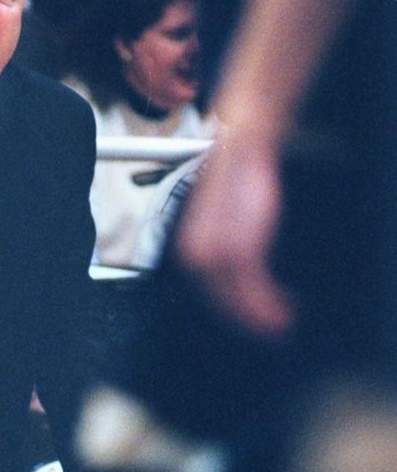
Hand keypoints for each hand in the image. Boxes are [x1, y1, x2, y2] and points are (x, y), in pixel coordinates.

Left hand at [175, 119, 293, 335]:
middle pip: (217, 299)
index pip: (205, 290)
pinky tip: (282, 308)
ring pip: (234, 296)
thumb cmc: (238, 175)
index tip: (248, 321)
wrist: (244, 142)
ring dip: (258, 314)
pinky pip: (250, 283)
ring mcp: (215, 246)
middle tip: (270, 329)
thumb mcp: (224, 214)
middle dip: (244, 319)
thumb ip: (227, 242)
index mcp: (190, 244)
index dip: (229, 310)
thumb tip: (243, 271)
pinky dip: (267, 301)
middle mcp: (196, 248)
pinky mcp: (238, 241)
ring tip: (281, 324)